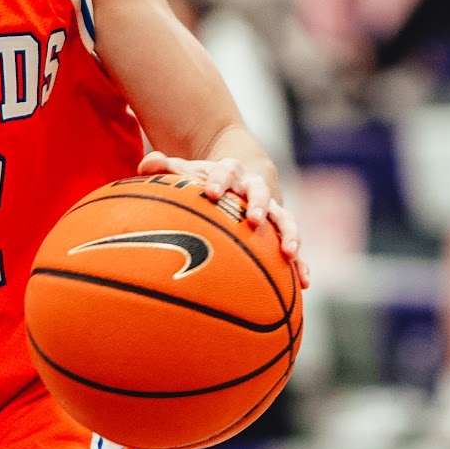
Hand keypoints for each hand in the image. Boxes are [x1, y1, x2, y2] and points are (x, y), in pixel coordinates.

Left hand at [138, 149, 309, 288]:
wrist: (241, 177)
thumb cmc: (206, 180)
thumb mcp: (187, 172)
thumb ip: (166, 168)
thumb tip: (145, 164)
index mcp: (231, 172)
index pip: (226, 171)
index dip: (220, 179)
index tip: (212, 192)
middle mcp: (255, 189)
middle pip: (261, 194)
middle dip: (259, 206)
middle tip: (254, 220)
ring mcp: (272, 210)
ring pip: (285, 220)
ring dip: (289, 234)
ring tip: (289, 253)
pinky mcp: (280, 231)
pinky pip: (293, 248)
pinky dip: (300, 264)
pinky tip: (304, 284)